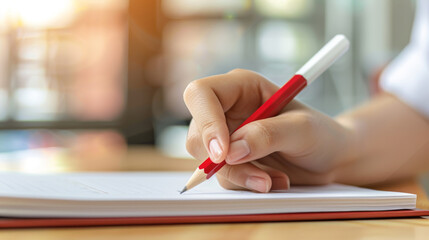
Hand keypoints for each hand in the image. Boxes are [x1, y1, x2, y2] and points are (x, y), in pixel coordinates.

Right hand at [183, 69, 355, 192]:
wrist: (330, 159)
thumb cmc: (320, 134)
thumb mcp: (302, 129)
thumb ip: (268, 134)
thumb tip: (232, 151)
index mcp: (241, 87)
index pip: (201, 94)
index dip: (206, 121)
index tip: (223, 152)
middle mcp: (227, 110)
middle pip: (198, 134)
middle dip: (223, 161)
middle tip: (258, 177)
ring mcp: (226, 137)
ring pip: (207, 161)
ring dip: (240, 176)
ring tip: (275, 180)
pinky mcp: (230, 161)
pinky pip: (223, 177)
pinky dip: (246, 184)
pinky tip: (274, 180)